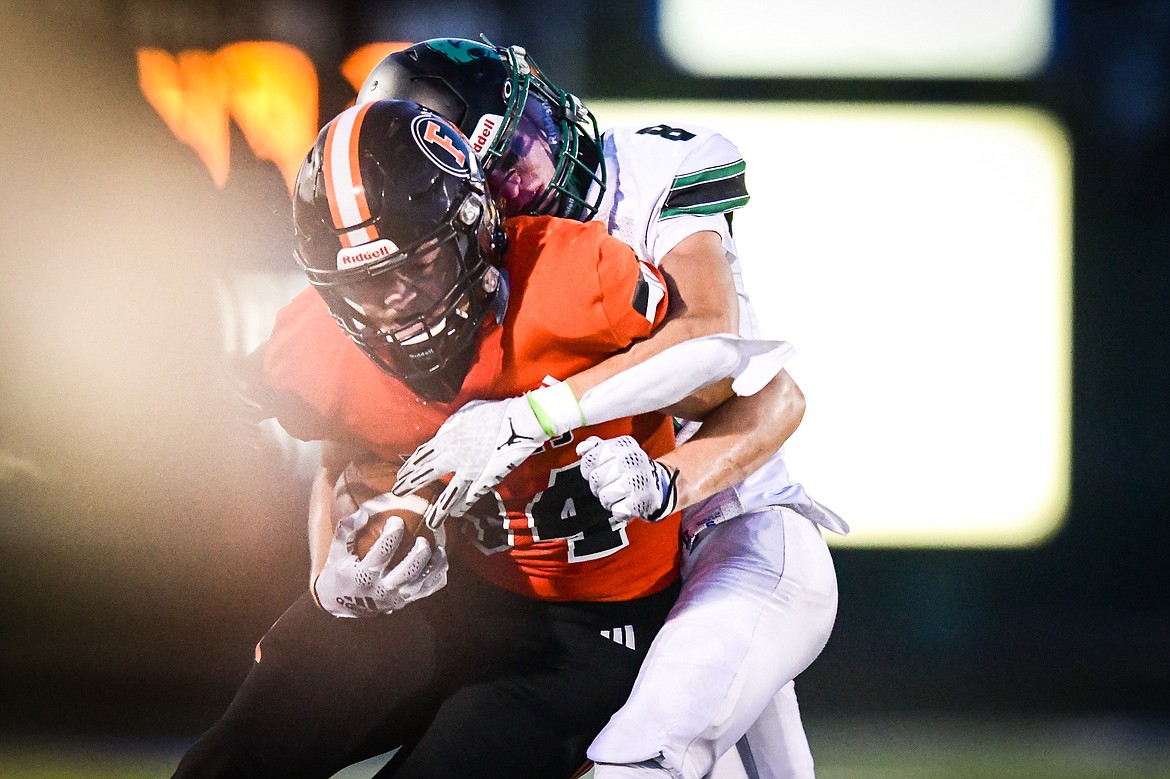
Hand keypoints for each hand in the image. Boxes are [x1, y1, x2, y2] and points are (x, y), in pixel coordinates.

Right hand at [312, 497, 447, 617]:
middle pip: (406, 572)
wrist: (343, 604)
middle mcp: (381, 588)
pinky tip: (441, 561)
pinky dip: (437, 576)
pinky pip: (426, 590)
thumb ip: (346, 530)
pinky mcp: (404, 601)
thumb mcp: (337, 552)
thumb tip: (363, 511)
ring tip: (438, 549)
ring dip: (432, 566)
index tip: (397, 520)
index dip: (391, 536)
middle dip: (418, 555)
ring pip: (420, 584)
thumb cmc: (341, 572)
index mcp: (363, 575)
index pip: (381, 554)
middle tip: (422, 539)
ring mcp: (395, 597)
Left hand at [393, 395, 551, 527]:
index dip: (410, 466)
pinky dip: (464, 505)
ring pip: (450, 495)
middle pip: (428, 474)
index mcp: (448, 440)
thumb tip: (441, 435)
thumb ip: (450, 426)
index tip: (400, 474)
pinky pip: (472, 495)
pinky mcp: (487, 480)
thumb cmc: (494, 412)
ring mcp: (471, 472)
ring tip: (430, 522)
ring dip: (439, 509)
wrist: (521, 422)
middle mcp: (455, 458)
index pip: (422, 455)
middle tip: (397, 493)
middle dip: (411, 485)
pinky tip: (457, 513)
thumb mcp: (466, 413)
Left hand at [576, 435, 677, 521]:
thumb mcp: (614, 451)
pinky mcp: (643, 501)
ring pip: (604, 496)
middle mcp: (633, 460)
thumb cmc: (629, 468)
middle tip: (608, 484)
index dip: (588, 469)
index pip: (590, 459)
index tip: (597, 470)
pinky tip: (625, 502)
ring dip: (607, 499)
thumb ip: (594, 447)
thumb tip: (581, 449)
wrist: (656, 485)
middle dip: (598, 485)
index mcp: (624, 445)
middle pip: (595, 478)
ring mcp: (640, 480)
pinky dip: (618, 510)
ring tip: (617, 494)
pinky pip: (617, 510)